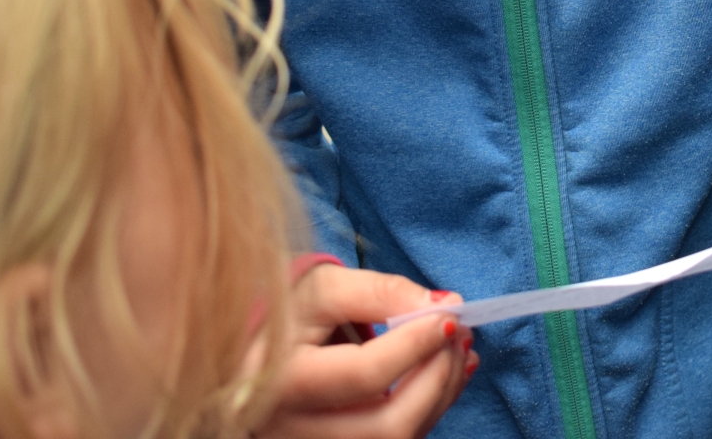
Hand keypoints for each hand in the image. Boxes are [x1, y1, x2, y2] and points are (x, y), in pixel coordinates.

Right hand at [255, 264, 474, 437]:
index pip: (363, 374)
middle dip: (437, 377)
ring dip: (442, 395)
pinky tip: (444, 374)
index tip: (450, 315)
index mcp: (278, 381)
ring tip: (460, 350)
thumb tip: (442, 306)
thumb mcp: (322, 287)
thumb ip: (380, 291)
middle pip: (386, 424)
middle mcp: (290, 430)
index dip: (416, 345)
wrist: (251, 355)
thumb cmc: (288, 315)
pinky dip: (431, 409)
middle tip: (460, 334)